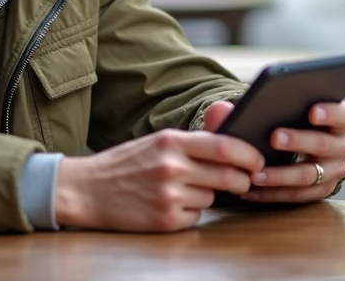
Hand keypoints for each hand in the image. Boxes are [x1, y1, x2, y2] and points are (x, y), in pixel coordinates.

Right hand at [54, 128, 264, 231]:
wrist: (87, 190)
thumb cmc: (126, 163)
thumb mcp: (157, 141)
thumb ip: (195, 138)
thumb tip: (231, 125)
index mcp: (171, 141)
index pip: (225, 146)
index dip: (249, 155)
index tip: (258, 160)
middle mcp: (172, 167)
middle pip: (228, 176)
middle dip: (241, 180)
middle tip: (241, 181)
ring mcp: (169, 195)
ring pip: (213, 197)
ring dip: (207, 195)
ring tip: (183, 189)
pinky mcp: (165, 220)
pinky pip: (196, 216)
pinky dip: (190, 212)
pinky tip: (170, 204)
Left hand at [202, 99, 344, 203]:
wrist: (292, 145)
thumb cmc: (283, 119)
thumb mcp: (272, 107)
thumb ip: (245, 105)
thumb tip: (221, 110)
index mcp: (339, 118)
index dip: (331, 112)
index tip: (311, 111)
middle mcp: (342, 145)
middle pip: (325, 144)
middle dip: (299, 141)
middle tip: (274, 137)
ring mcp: (333, 171)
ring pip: (310, 175)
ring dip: (282, 174)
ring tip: (255, 173)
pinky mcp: (321, 191)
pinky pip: (298, 196)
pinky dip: (273, 193)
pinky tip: (250, 190)